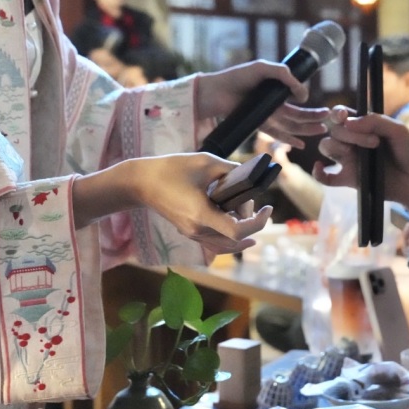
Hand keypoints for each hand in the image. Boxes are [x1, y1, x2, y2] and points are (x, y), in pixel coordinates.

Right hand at [73, 153, 272, 253]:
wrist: (141, 182)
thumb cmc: (172, 169)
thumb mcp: (206, 162)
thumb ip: (230, 170)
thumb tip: (250, 175)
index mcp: (202, 215)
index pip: (237, 231)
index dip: (257, 222)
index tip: (267, 208)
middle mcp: (198, 230)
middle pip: (234, 240)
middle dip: (252, 224)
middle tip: (260, 206)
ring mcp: (192, 233)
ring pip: (225, 246)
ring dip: (242, 234)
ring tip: (253, 217)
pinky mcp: (188, 231)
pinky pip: (214, 242)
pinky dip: (230, 236)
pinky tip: (237, 222)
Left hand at [196, 60, 329, 147]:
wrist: (215, 90)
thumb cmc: (237, 76)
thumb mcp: (264, 68)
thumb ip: (285, 76)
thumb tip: (303, 94)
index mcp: (275, 90)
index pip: (297, 99)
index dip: (308, 103)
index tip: (316, 104)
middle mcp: (272, 104)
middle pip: (297, 114)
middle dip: (313, 118)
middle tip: (329, 119)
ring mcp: (265, 115)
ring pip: (290, 124)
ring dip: (306, 128)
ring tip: (321, 130)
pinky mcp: (258, 124)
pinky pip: (276, 132)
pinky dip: (288, 138)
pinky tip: (301, 144)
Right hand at [314, 106, 408, 234]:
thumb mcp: (399, 131)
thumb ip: (376, 121)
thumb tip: (347, 122)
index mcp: (365, 127)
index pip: (342, 115)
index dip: (338, 113)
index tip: (343, 116)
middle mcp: (354, 141)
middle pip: (335, 130)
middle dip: (350, 133)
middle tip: (374, 142)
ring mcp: (350, 160)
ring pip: (327, 147)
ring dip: (336, 147)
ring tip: (357, 154)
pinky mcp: (349, 180)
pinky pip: (326, 177)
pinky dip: (318, 173)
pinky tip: (321, 167)